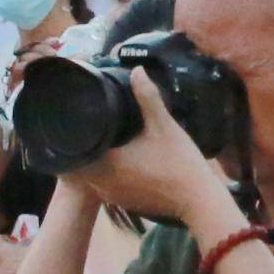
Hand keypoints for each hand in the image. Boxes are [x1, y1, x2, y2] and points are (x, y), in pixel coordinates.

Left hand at [79, 92, 240, 240]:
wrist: (199, 199)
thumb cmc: (180, 162)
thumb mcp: (163, 125)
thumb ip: (147, 97)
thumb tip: (137, 69)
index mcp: (107, 165)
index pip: (74, 152)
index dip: (74, 137)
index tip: (79, 121)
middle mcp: (104, 185)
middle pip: (81, 165)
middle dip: (85, 147)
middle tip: (91, 126)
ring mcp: (114, 197)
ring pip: (93, 177)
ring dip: (96, 162)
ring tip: (102, 140)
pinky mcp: (125, 204)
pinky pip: (106, 186)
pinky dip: (109, 174)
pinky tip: (119, 161)